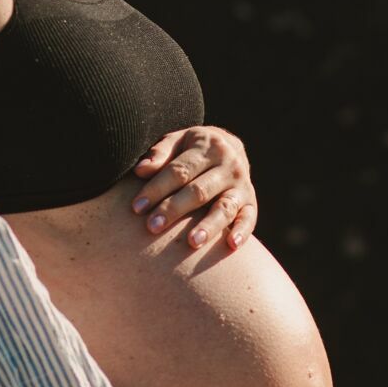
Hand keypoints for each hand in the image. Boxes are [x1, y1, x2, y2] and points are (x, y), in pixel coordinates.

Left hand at [129, 125, 256, 251]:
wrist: (230, 146)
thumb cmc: (192, 149)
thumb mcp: (177, 141)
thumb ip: (159, 154)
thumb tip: (140, 170)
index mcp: (208, 146)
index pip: (179, 170)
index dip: (157, 188)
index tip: (137, 206)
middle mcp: (229, 165)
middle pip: (199, 191)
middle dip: (174, 209)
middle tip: (152, 226)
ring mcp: (242, 185)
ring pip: (224, 207)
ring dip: (209, 225)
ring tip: (192, 242)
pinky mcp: (251, 203)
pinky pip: (249, 218)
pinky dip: (242, 231)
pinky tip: (231, 245)